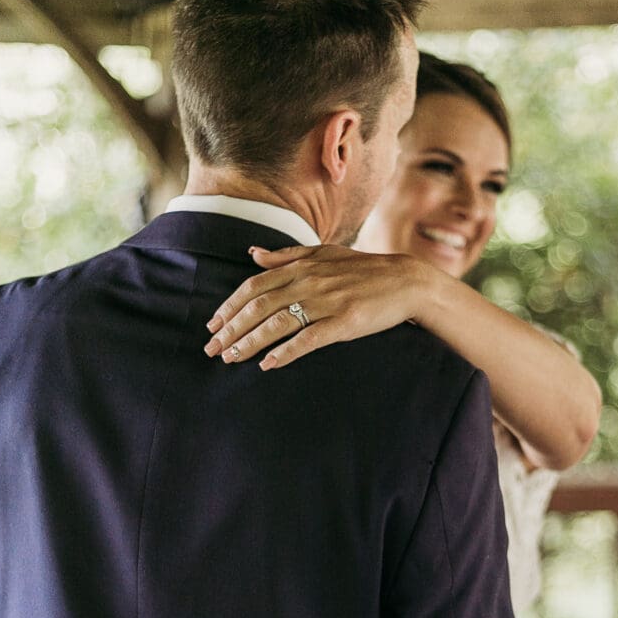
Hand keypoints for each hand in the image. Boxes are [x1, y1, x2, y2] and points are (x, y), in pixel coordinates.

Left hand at [204, 244, 422, 368]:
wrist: (405, 281)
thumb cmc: (362, 269)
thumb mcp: (323, 254)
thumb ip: (285, 255)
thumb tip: (252, 253)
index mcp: (302, 266)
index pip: (255, 286)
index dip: (231, 306)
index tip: (213, 325)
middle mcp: (310, 281)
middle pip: (260, 306)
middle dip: (232, 328)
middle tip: (212, 349)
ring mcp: (327, 302)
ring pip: (279, 322)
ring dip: (251, 342)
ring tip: (232, 359)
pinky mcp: (345, 321)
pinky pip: (309, 338)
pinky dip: (286, 352)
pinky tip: (269, 364)